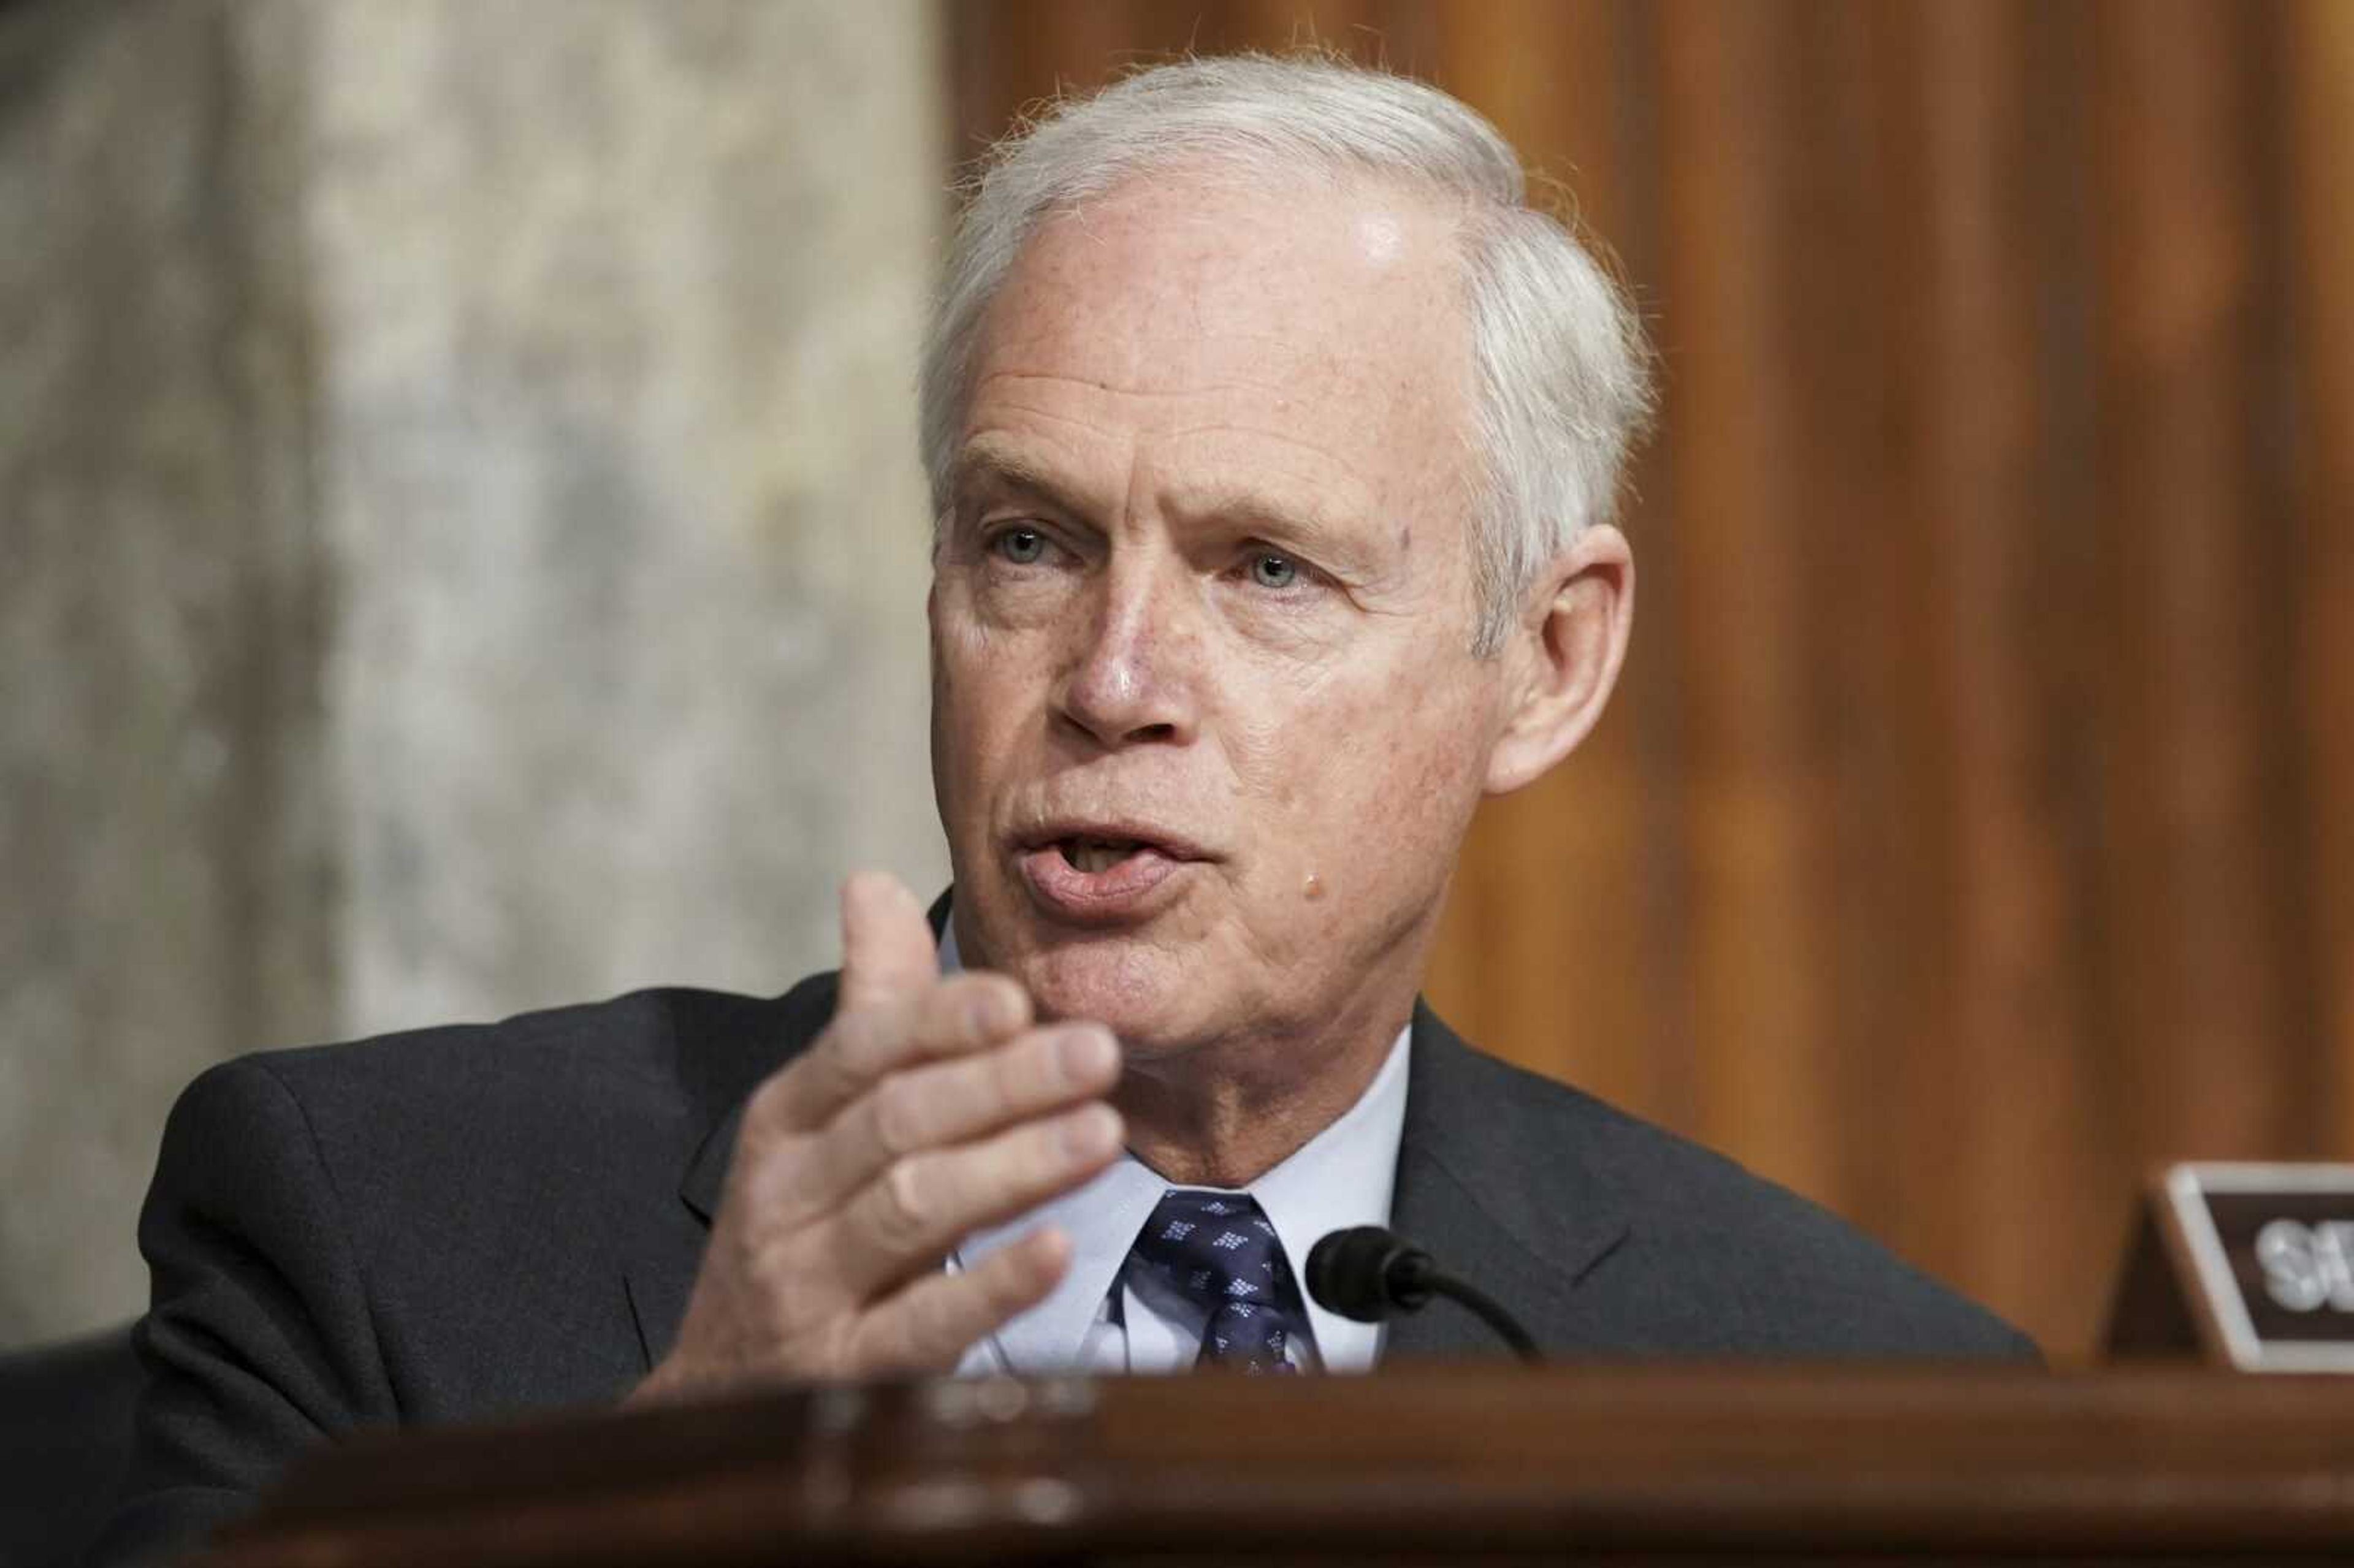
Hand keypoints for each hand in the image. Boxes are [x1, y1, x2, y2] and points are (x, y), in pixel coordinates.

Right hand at [629, 873, 1122, 1400]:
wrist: (717, 1400)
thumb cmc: (800, 1237)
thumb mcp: (815, 1126)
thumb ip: (866, 1011)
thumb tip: (873, 881)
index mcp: (785, 1124)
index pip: (858, 1053)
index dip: (938, 1023)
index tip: (1018, 997)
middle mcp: (785, 1199)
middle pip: (896, 1124)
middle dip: (1000, 1084)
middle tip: (1097, 1052)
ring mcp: (807, 1291)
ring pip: (909, 1212)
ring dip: (1010, 1167)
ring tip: (1100, 1133)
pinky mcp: (840, 1377)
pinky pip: (919, 1329)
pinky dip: (988, 1287)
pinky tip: (1057, 1252)